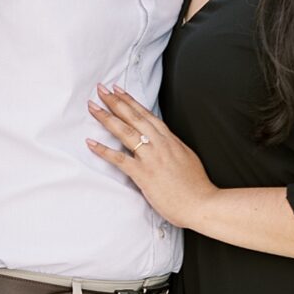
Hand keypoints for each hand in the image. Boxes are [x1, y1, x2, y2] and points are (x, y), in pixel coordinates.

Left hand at [87, 84, 216, 228]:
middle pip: (134, 117)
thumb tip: (166, 143)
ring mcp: (151, 158)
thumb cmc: (196, 186)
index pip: (147, 115)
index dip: (131, 101)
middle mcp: (160, 145)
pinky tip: (91, 143)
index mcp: (171, 140)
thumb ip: (174, 148)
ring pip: (125, 132)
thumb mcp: (187, 158)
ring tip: (93, 107)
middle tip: (101, 89)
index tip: (119, 91)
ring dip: (107, 118)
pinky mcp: (144, 174)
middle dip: (116, 101)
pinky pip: (119, 159)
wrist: (202, 204)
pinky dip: (103, 150)